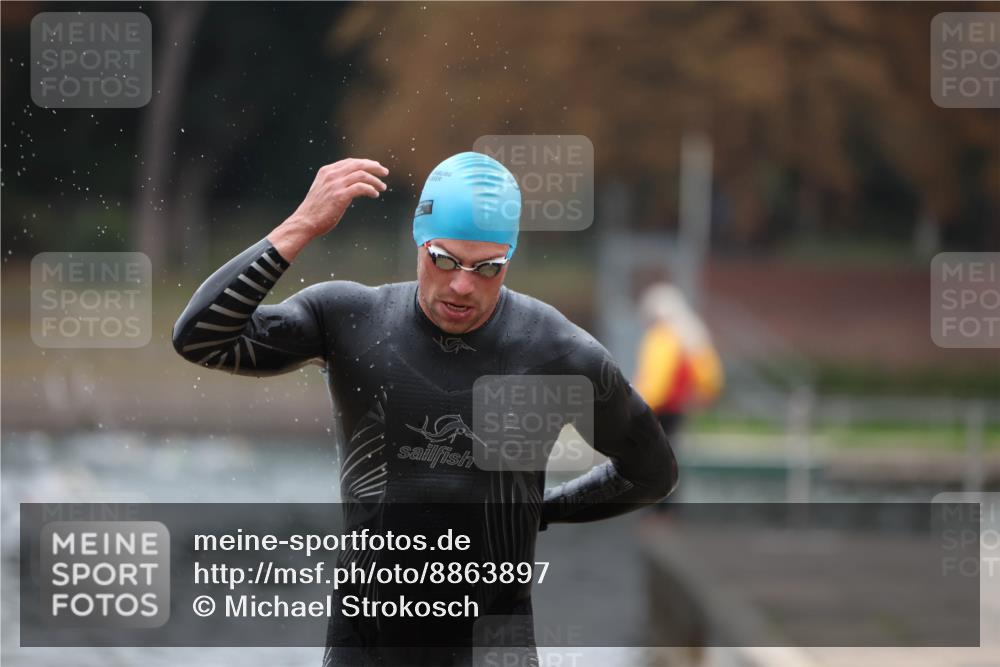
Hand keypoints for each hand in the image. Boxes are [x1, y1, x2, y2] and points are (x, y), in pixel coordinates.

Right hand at [268, 158, 388, 259]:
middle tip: (385, 172)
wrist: (305, 221)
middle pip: (358, 164)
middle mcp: (331, 175)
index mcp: (326, 171)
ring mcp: (335, 184)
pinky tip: (375, 194)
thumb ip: (335, 184)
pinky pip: (361, 187)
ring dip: (375, 181)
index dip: (365, 162)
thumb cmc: (315, 210)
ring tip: (383, 187)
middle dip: (374, 167)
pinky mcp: (340, 195)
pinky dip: (371, 190)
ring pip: (362, 175)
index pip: (350, 162)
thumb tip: (353, 185)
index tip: (376, 166)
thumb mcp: (323, 190)